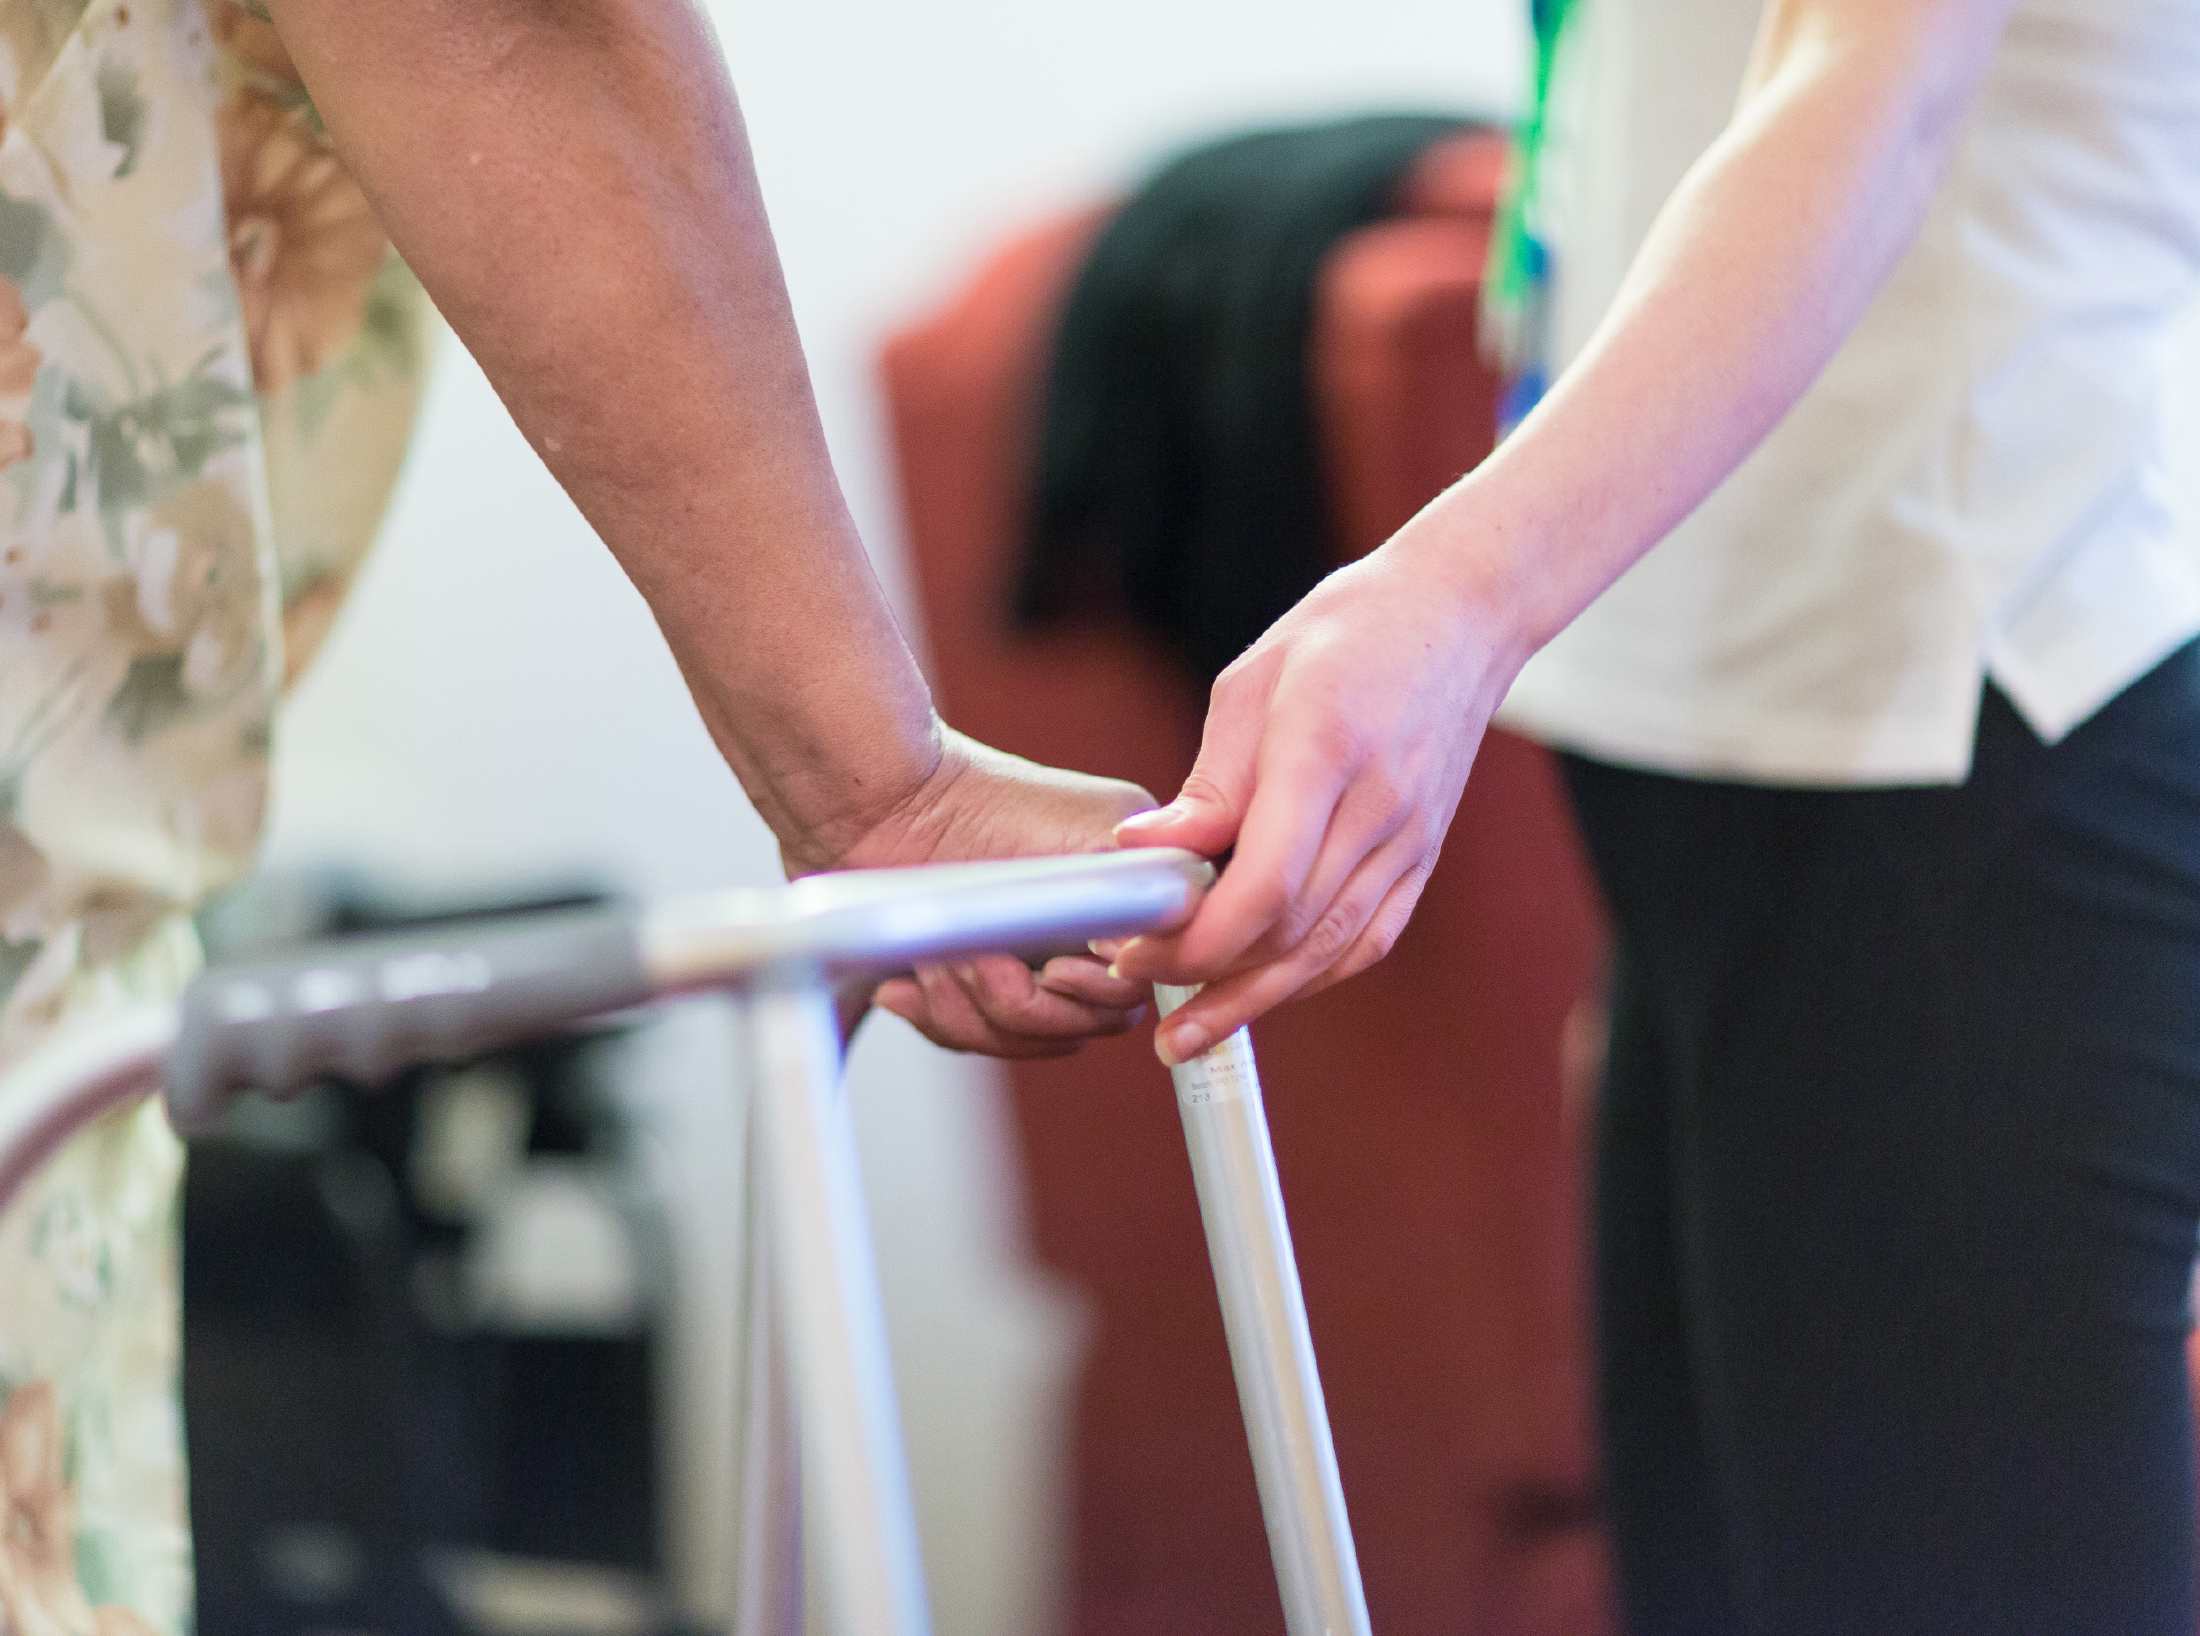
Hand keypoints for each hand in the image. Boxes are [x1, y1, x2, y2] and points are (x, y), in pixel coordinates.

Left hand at [807, 727, 1158, 1057]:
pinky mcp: (976, 981)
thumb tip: (1157, 959)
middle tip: (979, 958)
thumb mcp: (1093, 836)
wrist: (880, 803)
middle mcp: (1088, 933)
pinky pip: (976, 1036)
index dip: (1097, 994)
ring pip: (1027, 1037)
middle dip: (1022, 1002)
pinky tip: (908, 980)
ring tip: (935, 959)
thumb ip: (1148, 896)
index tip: (1055, 971)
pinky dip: (938, 1014)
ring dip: (972, 1006)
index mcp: (1132, 896)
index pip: (1143, 987)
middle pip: (1085, 1025)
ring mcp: (1031, 960)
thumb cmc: (979, 801)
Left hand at [1103, 520, 1529, 1064]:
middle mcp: (1378, 807)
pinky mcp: (1422, 857)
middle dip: (1206, 975)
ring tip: (1188, 1027)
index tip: (1134, 945)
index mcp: (1326, 750)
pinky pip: (1367, 941)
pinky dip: (1310, 977)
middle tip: (1136, 982)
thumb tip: (1144, 854)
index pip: (1266, 882)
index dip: (1196, 936)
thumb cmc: (1341, 637)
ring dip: (1254, 998)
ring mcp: (1410, 840)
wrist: (1455, 618)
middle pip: (1292, 930)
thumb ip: (1208, 783)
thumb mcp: (1249, 684)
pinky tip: (1260, 992)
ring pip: (1329, 950)